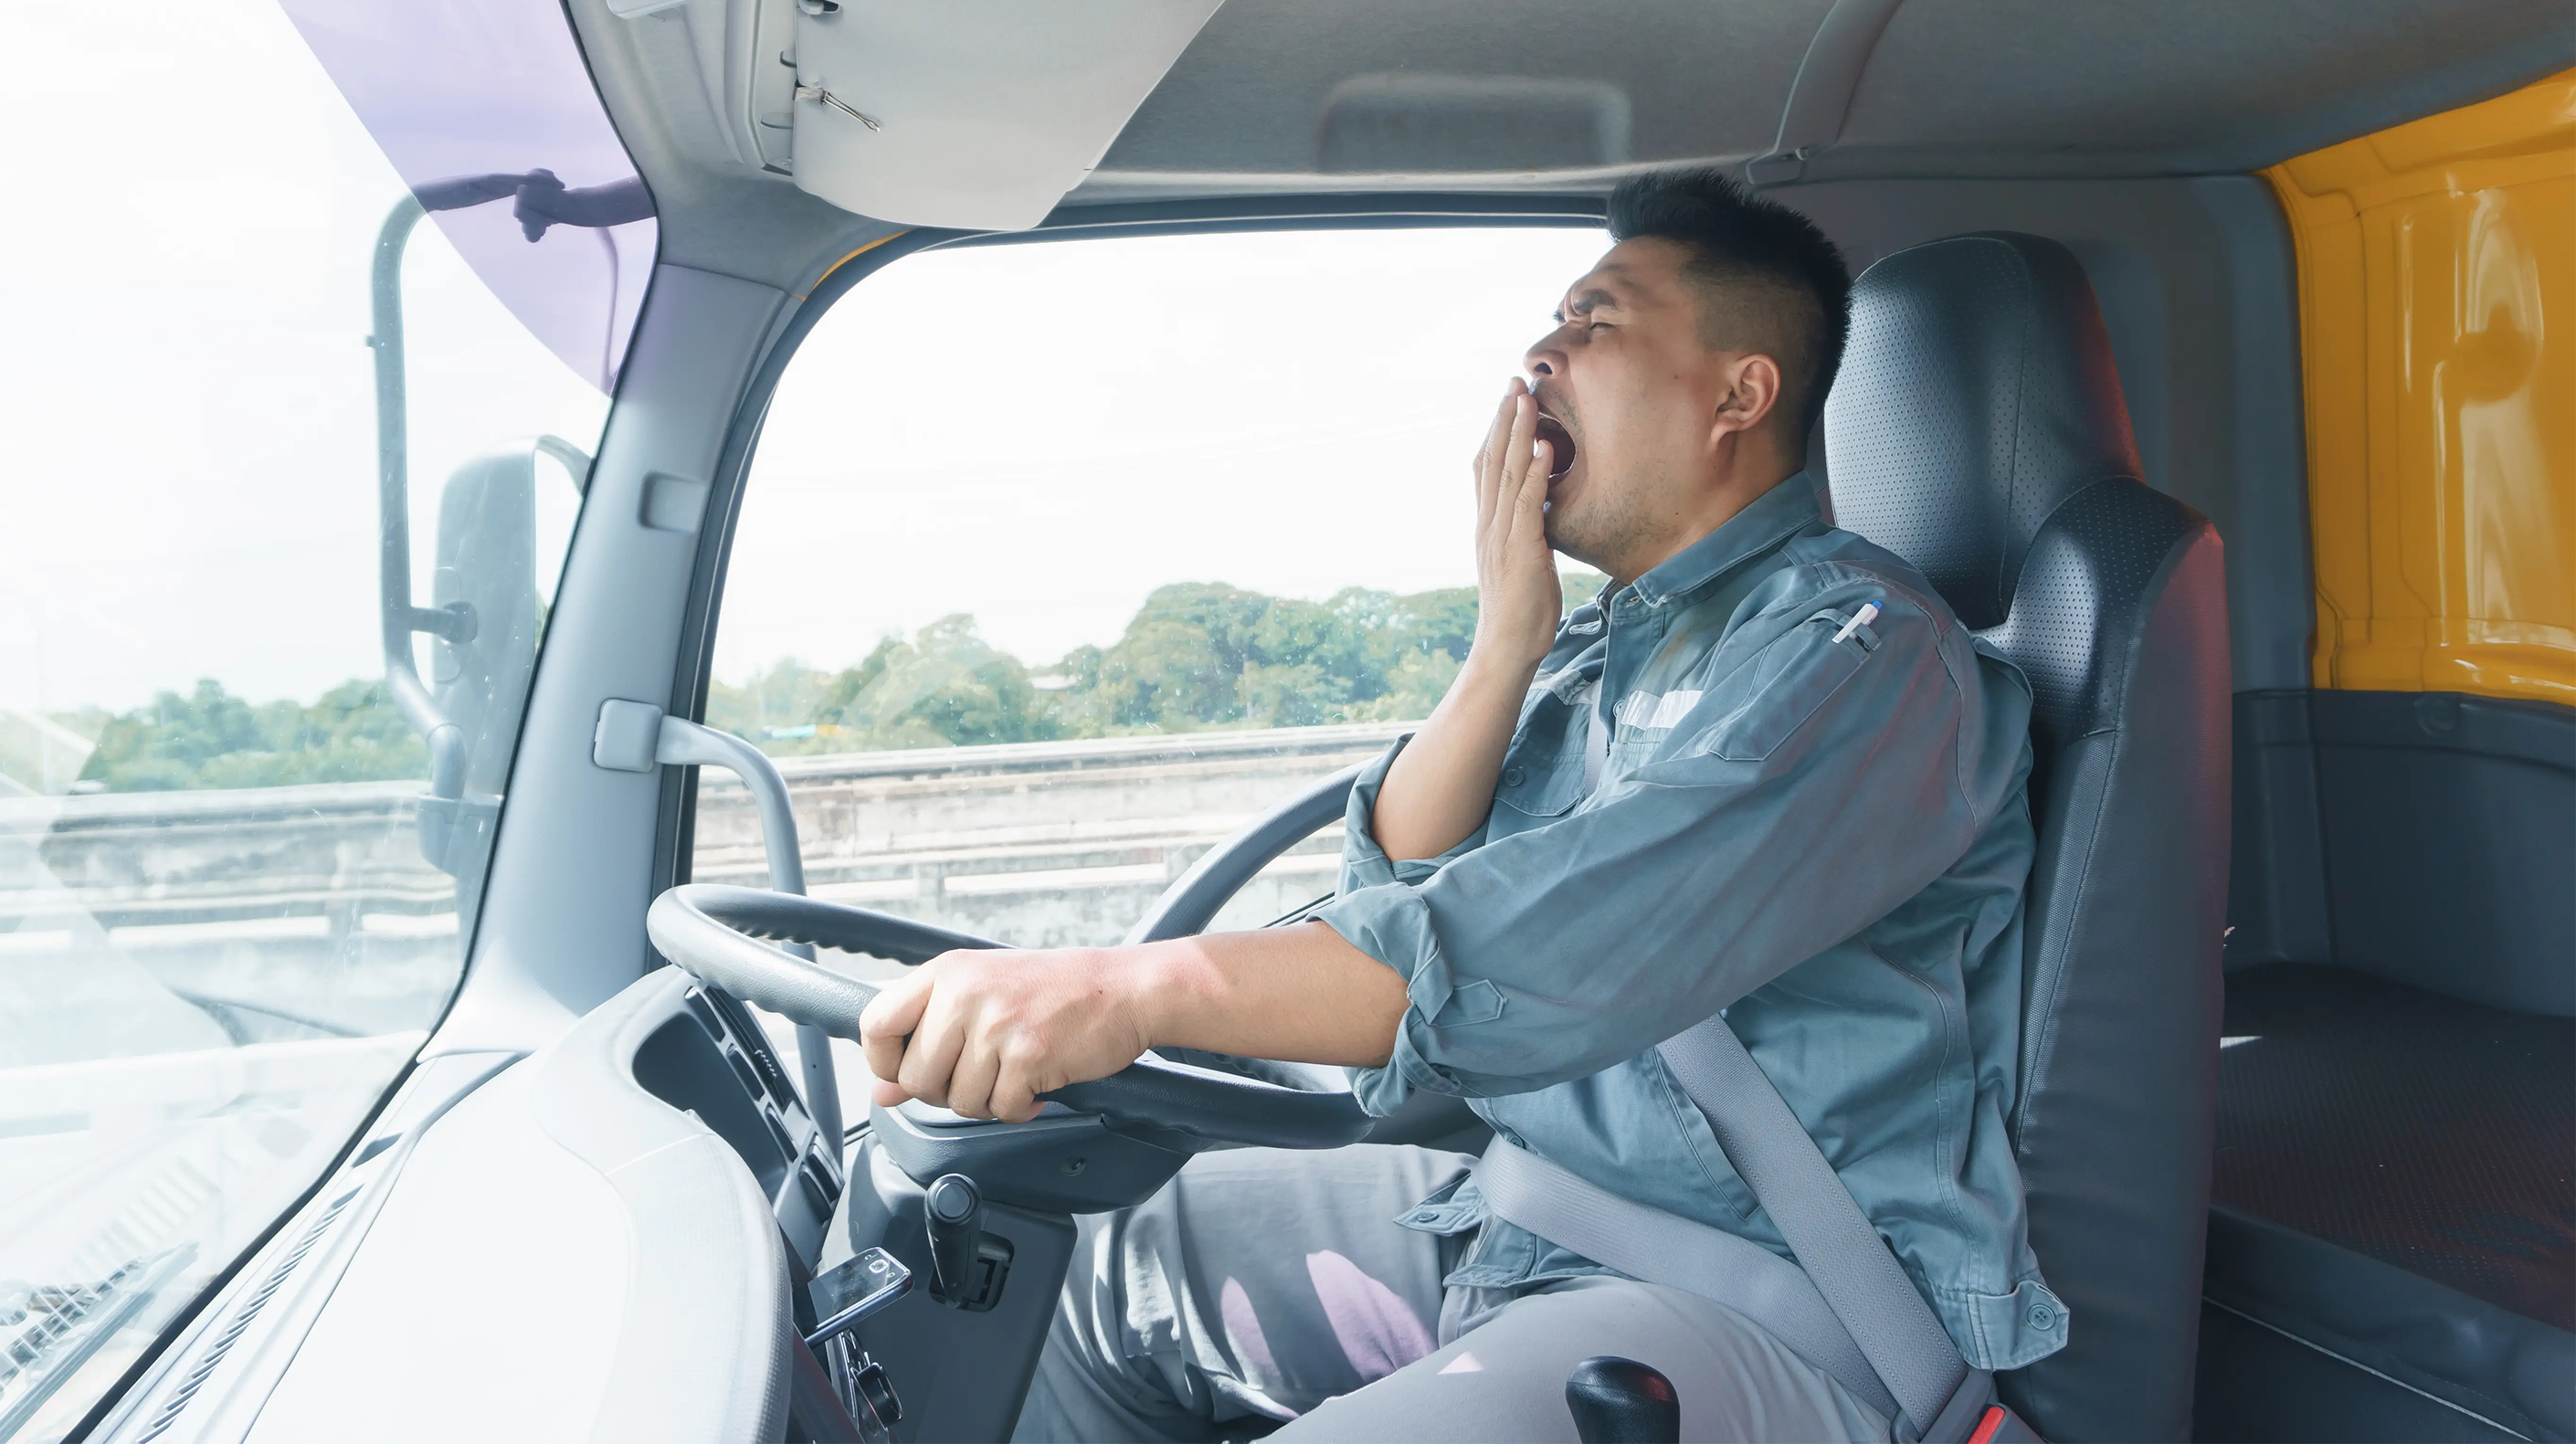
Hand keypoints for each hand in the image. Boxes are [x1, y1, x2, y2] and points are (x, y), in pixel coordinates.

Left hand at [857, 947, 1152, 1122]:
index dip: (884, 1062)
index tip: (907, 1072)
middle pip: (915, 1077)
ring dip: (989, 1100)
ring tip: (1014, 1073)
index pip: (875, 1024)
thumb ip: (927, 1038)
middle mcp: (965, 993)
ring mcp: (997, 1024)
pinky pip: (1002, 1109)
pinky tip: (1037, 1083)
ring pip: (959, 1101)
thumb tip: (882, 1091)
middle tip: (980, 1077)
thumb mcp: (981, 998)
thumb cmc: (1055, 991)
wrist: (1125, 989)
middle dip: (946, 1092)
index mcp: (946, 973)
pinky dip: (1021, 1107)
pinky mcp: (1029, 1054)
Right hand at [1470, 378, 1562, 673]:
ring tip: (1526, 398)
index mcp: (1487, 525)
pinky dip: (1534, 473)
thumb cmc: (1520, 609)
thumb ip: (1524, 531)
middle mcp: (1489, 524)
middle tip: (1514, 381)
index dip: (1494, 431)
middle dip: (1503, 418)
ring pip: (1505, 474)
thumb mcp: (1520, 560)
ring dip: (1516, 433)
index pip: (1485, 468)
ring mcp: (1501, 535)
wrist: (1507, 647)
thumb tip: (1538, 509)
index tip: (1507, 399)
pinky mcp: (1521, 549)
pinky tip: (1543, 447)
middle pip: (1490, 460)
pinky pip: (1526, 504)